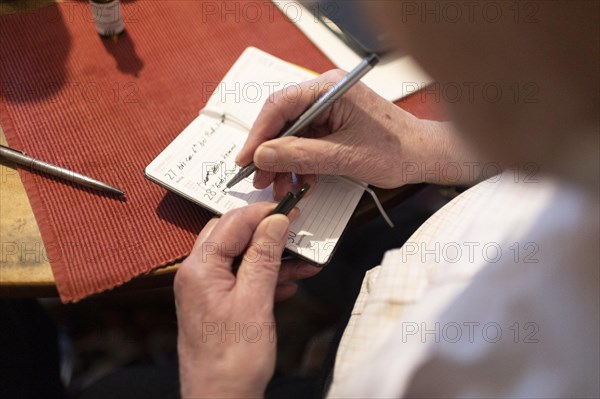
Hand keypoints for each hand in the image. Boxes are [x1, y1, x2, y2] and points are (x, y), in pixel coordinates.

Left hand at [174, 203, 318, 397]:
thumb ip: (264, 257)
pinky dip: (266, 277)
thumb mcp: (255, 302)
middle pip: (233, 235)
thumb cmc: (230, 362)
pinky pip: (243, 278)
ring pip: (241, 257)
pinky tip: (288, 283)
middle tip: (294, 231)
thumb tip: (275, 222)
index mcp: (200, 269)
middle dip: (267, 232)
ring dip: (272, 257)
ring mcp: (207, 289)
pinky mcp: (218, 302)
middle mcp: (198, 275)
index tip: (290, 211)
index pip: (232, 223)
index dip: (263, 213)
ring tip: (302, 262)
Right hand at [236, 70, 480, 198]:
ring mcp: (330, 110)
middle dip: (271, 153)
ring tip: (282, 188)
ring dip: (285, 164)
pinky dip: (301, 165)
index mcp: (330, 89)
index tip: (246, 160)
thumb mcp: (344, 157)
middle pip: (283, 121)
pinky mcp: (334, 126)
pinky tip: (302, 183)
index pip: (280, 105)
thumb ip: (300, 155)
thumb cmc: (398, 150)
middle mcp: (327, 95)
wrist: (426, 157)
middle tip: (259, 180)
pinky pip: (307, 144)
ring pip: (293, 136)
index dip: (258, 134)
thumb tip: (262, 156)